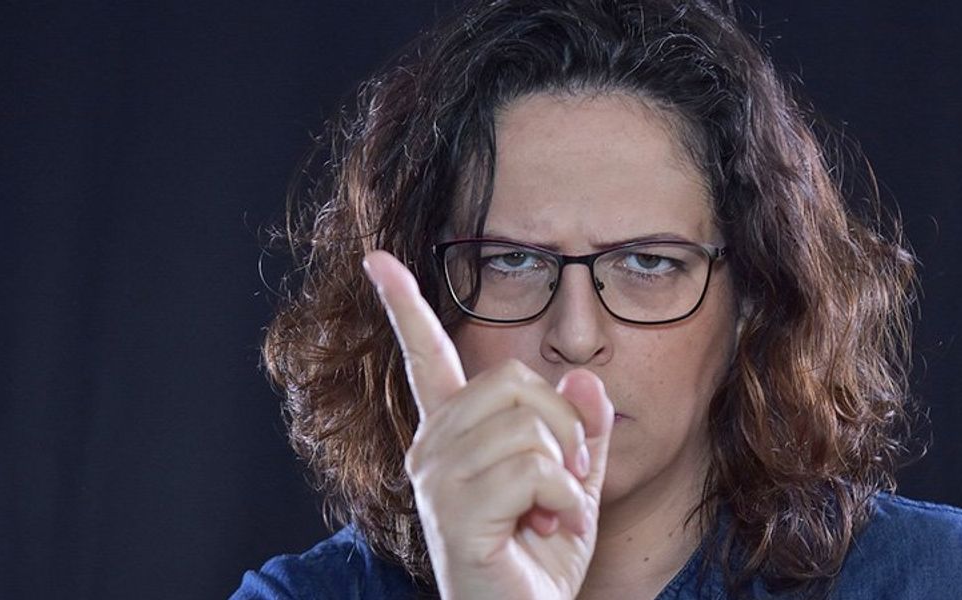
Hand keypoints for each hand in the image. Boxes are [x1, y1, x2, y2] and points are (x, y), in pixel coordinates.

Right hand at [362, 251, 614, 599]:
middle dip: (563, 426)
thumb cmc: (537, 564)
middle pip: (512, 381)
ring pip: (527, 425)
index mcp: (452, 436)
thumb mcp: (573, 490)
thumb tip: (583, 378)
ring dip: (564, 471)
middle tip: (566, 478)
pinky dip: (562, 502)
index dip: (404, 306)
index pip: (426, 357)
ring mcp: (438, 480)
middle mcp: (432, 449)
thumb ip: (580, 435)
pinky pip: (533, 470)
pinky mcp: (454, 513)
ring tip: (550, 513)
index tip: (378, 259)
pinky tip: (545, 529)